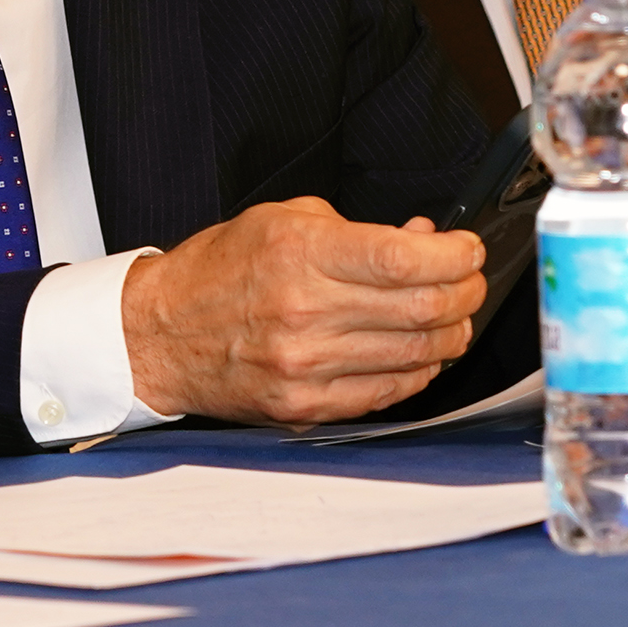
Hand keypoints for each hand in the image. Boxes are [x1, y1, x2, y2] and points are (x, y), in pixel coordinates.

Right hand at [122, 197, 486, 426]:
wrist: (159, 334)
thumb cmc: (218, 272)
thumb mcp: (282, 221)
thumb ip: (356, 231)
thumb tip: (422, 240)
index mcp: (299, 253)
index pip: (404, 259)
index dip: (454, 256)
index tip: (466, 250)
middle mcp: (304, 311)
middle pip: (424, 309)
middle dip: (464, 293)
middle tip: (469, 282)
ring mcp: (306, 365)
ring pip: (417, 355)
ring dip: (450, 334)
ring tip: (449, 317)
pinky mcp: (306, 406)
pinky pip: (389, 392)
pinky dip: (418, 371)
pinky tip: (419, 353)